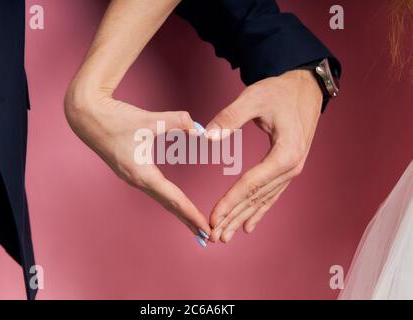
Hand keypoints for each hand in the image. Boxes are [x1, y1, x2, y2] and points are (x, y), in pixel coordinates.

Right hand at [64, 86, 210, 238]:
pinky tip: (174, 201)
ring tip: (193, 223)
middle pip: (168, 204)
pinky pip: (154, 190)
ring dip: (178, 212)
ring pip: (161, 198)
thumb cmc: (112, 118)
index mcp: (141, 174)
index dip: (191, 214)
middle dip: (187, 220)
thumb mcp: (146, 120)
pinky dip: (169, 199)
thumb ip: (175, 121)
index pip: (173, 198)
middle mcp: (136, 180)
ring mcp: (132, 177)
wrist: (86, 115)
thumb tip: (198, 129)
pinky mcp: (131, 170)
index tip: (205, 229)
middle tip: (206, 236)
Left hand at [206, 70, 322, 242]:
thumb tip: (208, 137)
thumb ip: (230, 117)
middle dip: (233, 218)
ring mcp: (291, 170)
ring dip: (243, 218)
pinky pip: (270, 194)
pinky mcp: (286, 169)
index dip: (230, 202)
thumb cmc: (279, 92)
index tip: (213, 218)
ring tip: (225, 236)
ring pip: (262, 200)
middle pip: (256, 198)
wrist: (304, 89)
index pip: (252, 184)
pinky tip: (247, 225)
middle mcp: (291, 167)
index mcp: (285, 153)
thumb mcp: (254, 97)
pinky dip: (258, 211)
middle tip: (213, 236)